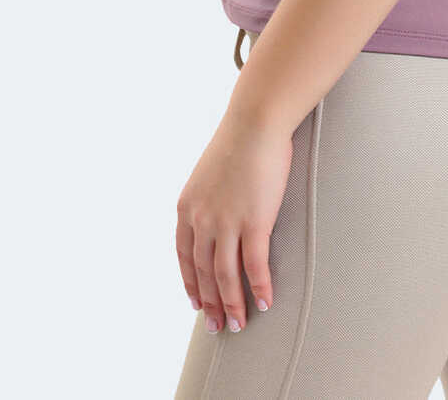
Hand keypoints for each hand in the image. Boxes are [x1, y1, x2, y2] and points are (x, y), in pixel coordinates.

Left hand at [175, 109, 293, 333]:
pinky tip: (265, 302)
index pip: (183, 257)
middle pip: (203, 273)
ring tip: (239, 324)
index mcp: (187, 208)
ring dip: (232, 305)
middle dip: (210, 303)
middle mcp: (201, 219)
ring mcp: (226, 222)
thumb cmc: (239, 141)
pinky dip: (258, 288)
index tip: (196, 304)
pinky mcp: (254, 222)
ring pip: (225, 277)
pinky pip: (254, 266)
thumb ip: (208, 199)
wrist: (255, 122)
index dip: (190, 284)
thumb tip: (217, 214)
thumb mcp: (209, 173)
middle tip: (218, 326)